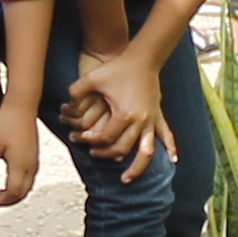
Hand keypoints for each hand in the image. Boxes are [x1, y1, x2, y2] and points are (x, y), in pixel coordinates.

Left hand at [0, 104, 40, 206]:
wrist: (22, 107)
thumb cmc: (6, 125)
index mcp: (19, 166)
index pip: (14, 192)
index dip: (5, 200)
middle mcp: (30, 166)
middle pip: (23, 191)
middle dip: (11, 200)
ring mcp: (34, 160)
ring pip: (29, 185)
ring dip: (17, 192)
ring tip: (3, 193)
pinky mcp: (35, 154)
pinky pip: (31, 176)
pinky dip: (22, 184)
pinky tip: (12, 179)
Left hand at [62, 55, 174, 178]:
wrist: (143, 58)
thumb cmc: (117, 68)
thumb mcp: (92, 78)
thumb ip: (76, 91)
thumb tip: (64, 104)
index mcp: (123, 114)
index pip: (106, 137)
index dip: (92, 140)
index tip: (83, 139)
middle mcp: (139, 121)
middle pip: (122, 148)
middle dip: (106, 153)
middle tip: (93, 153)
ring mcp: (151, 119)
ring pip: (145, 151)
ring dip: (136, 167)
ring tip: (126, 179)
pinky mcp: (158, 115)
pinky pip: (166, 135)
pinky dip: (170, 147)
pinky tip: (173, 160)